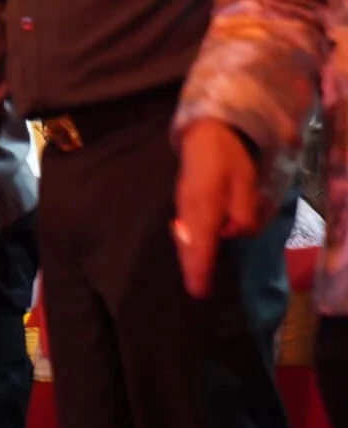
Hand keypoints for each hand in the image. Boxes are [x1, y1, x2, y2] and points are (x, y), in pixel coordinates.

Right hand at [176, 120, 266, 297]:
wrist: (204, 135)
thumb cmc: (229, 159)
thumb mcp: (246, 182)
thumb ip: (243, 211)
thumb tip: (233, 233)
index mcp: (205, 203)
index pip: (202, 241)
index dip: (200, 265)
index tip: (199, 288)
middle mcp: (188, 208)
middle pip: (188, 243)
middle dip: (191, 267)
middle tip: (196, 292)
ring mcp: (181, 206)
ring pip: (184, 238)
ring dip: (188, 258)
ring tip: (194, 279)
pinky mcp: (181, 204)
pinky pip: (183, 230)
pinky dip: (187, 245)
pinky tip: (192, 255)